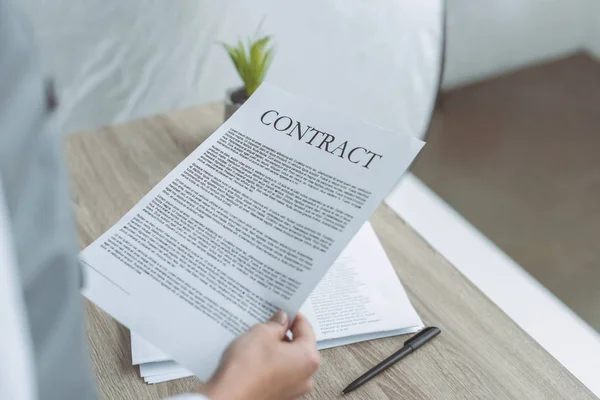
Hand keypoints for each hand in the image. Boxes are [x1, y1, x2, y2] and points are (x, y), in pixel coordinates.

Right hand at [199, 311, 319, 399]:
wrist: (228, 397)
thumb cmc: (247, 368)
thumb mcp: (261, 333)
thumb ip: (276, 324)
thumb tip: (281, 320)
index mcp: (308, 358)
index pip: (306, 329)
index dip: (293, 316)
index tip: (284, 310)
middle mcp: (305, 377)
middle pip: (299, 347)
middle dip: (284, 334)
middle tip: (268, 323)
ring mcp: (293, 390)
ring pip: (288, 361)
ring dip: (276, 350)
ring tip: (258, 340)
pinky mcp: (278, 396)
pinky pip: (278, 374)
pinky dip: (270, 364)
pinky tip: (254, 358)